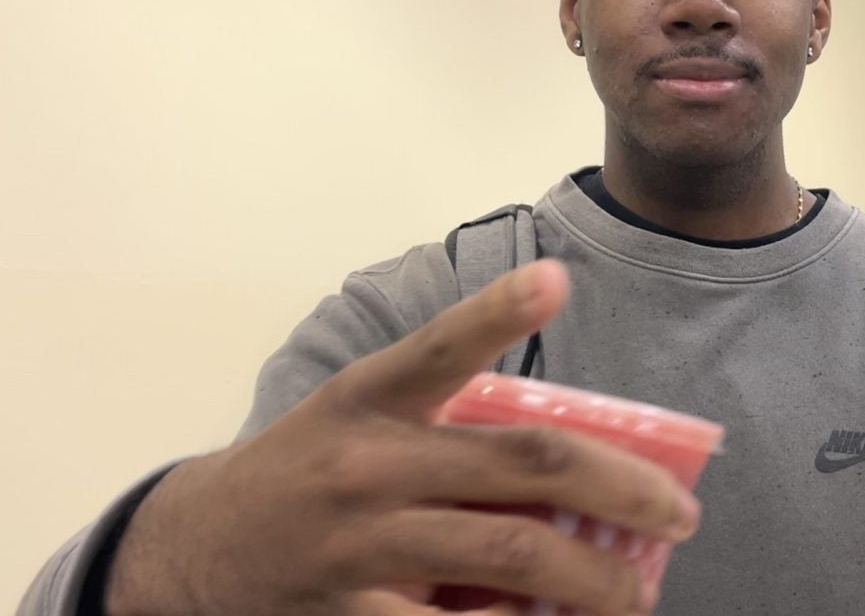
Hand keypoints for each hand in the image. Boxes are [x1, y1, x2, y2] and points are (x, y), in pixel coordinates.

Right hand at [104, 260, 698, 615]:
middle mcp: (366, 465)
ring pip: (507, 554)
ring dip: (589, 577)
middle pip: (522, 466)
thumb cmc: (303, 476)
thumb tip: (568, 457)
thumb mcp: (353, 421)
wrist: (186, 556)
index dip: (497, 311)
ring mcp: (358, 544)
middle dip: (621, 488)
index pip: (439, 347)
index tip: (555, 280)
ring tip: (632, 593)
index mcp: (370, 401)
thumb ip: (441, 420)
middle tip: (677, 515)